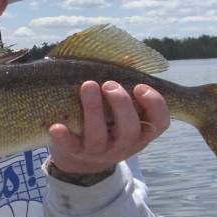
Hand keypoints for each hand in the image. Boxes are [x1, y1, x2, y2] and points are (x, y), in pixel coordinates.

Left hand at [48, 81, 169, 176]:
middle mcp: (123, 145)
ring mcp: (100, 151)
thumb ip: (125, 85)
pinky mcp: (76, 153)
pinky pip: (70, 147)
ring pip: (99, 136)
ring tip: (87, 85)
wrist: (80, 158)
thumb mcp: (121, 111)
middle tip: (109, 84)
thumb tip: (127, 57)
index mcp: (140, 132)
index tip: (140, 87)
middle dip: (121, 104)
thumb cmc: (106, 122)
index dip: (155, 105)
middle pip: (129, 129)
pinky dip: (63, 137)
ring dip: (94, 109)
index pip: (160, 122)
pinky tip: (57, 125)